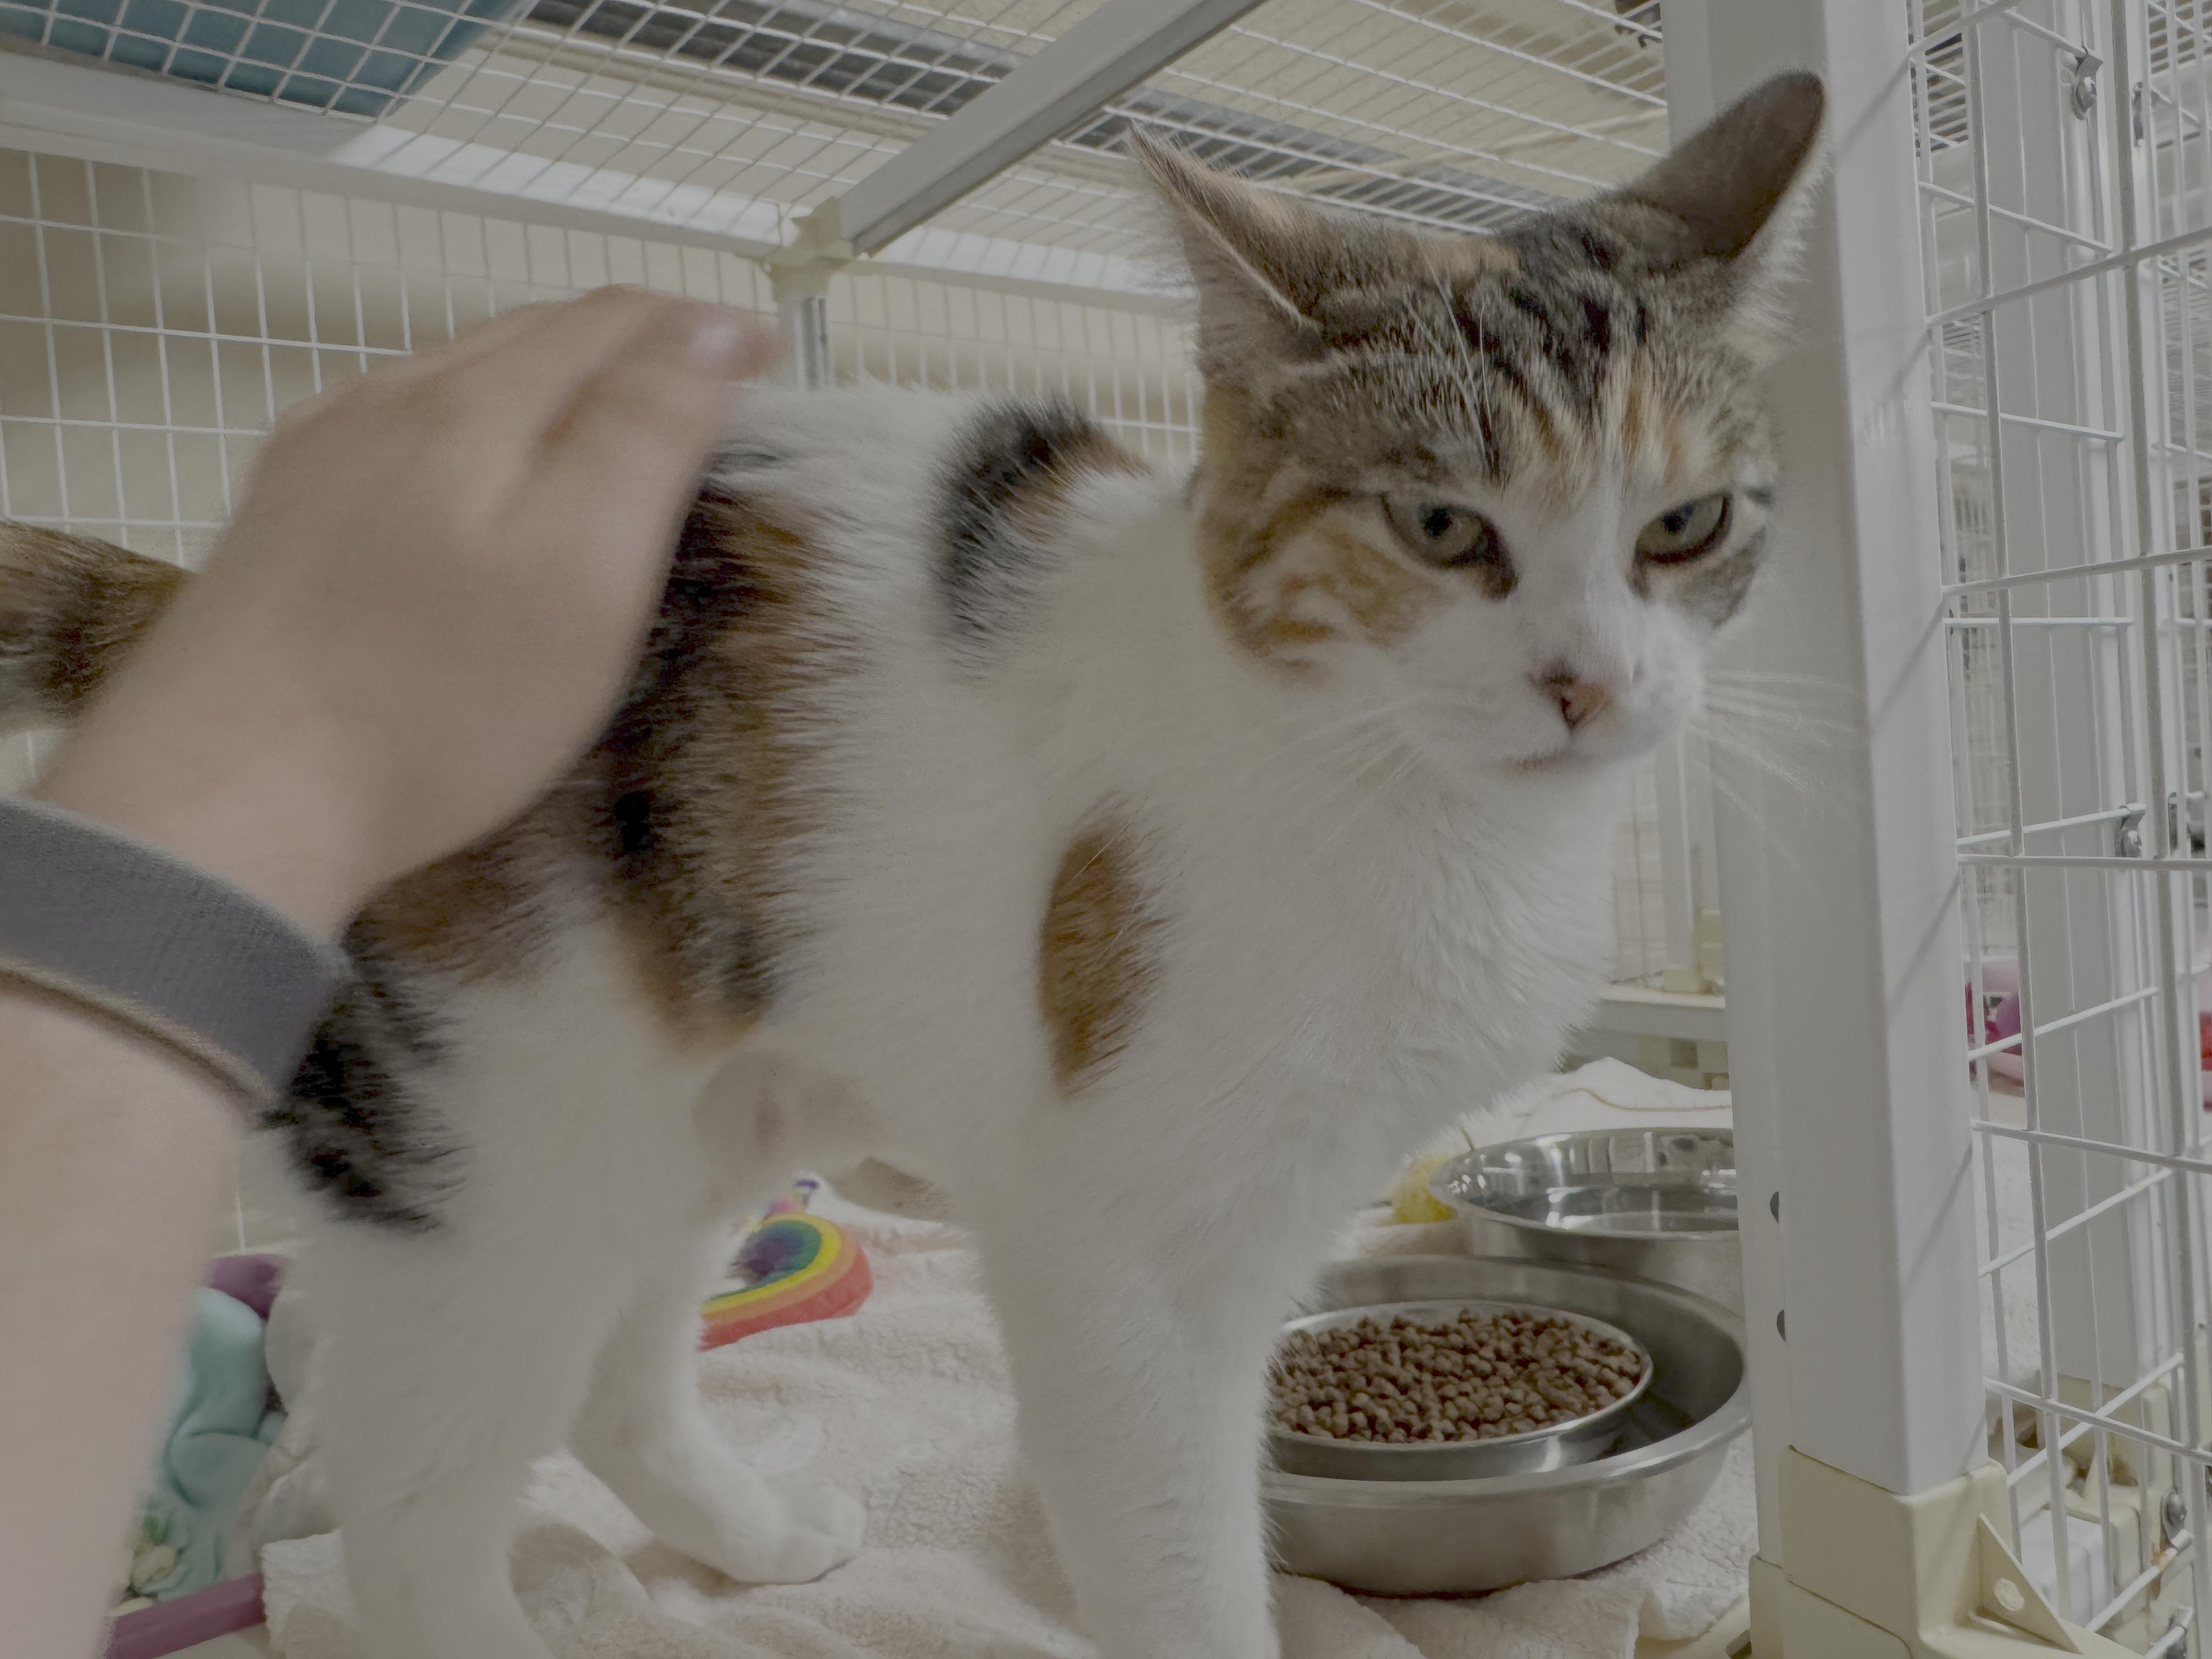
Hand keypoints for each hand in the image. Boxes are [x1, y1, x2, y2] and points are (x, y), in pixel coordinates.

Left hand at [36, 288, 778, 933]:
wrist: (227, 798)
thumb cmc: (432, 705)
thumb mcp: (585, 573)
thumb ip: (647, 435)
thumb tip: (710, 330)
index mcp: (474, 407)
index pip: (613, 324)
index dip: (704, 328)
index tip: (770, 355)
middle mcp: (385, 405)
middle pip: (532, 336)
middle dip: (632, 342)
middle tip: (707, 382)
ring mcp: (318, 456)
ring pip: (457, 375)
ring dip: (548, 375)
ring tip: (607, 414)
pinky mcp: (279, 516)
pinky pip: (390, 426)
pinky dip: (466, 419)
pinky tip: (467, 464)